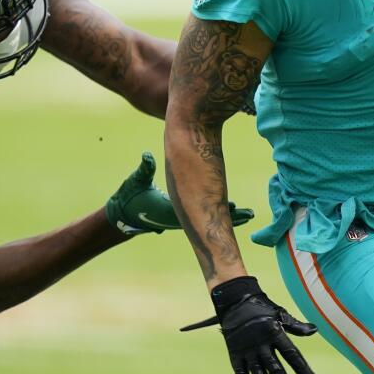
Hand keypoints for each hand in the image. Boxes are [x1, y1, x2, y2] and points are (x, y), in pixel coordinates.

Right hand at [106, 152, 254, 234]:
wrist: (124, 215)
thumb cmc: (130, 198)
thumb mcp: (136, 182)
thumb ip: (144, 169)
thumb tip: (147, 155)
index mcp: (172, 210)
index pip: (200, 210)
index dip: (217, 209)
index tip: (235, 206)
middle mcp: (181, 217)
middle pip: (210, 217)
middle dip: (230, 217)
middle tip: (250, 213)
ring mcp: (184, 218)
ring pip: (210, 217)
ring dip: (228, 216)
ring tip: (248, 213)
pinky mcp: (184, 216)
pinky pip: (206, 215)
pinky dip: (219, 212)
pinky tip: (233, 208)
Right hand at [181, 276, 316, 373]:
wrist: (235, 301)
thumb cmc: (263, 309)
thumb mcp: (281, 314)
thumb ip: (296, 326)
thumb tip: (315, 330)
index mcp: (275, 332)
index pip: (291, 354)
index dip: (301, 368)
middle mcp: (261, 343)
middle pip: (275, 369)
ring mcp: (246, 350)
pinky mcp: (234, 354)